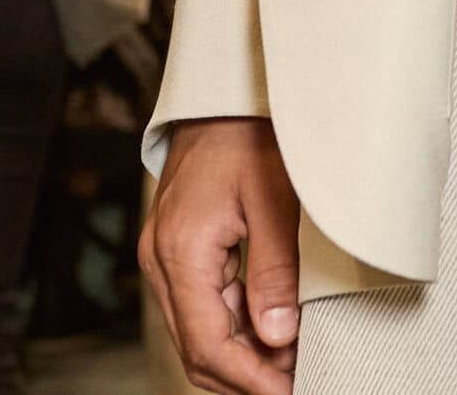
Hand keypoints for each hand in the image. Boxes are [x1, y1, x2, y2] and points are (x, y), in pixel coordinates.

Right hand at [140, 117, 300, 392]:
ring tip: (289, 361)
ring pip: (195, 332)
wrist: (223, 92)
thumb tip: (277, 337)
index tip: (288, 390)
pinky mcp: (176, 249)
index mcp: (180, 253)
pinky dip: (232, 326)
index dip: (250, 377)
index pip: (208, 344)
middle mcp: (161, 261)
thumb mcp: (273, 200)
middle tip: (295, 381)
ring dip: (239, 355)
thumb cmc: (249, 134)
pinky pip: (198, 306)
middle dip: (244, 375)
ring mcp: (164, 256)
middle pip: (196, 348)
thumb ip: (274, 272)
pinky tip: (269, 326)